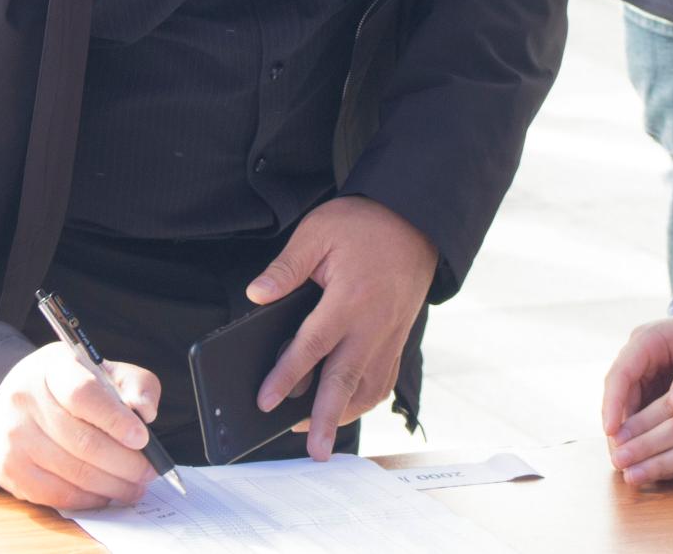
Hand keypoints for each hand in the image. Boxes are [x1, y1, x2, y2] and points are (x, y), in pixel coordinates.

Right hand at [0, 342, 163, 509]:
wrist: (15, 399)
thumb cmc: (71, 386)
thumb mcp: (105, 371)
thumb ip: (135, 385)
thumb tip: (146, 413)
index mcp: (53, 368)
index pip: (84, 395)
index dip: (115, 420)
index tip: (142, 438)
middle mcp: (25, 400)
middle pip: (83, 442)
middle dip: (125, 463)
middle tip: (149, 472)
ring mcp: (14, 437)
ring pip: (73, 473)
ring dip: (113, 486)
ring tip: (135, 487)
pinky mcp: (9, 469)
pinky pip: (56, 495)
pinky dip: (88, 499)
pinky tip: (106, 494)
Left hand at [248, 195, 437, 460]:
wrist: (416, 221)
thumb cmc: (364, 225)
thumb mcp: (318, 231)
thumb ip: (287, 267)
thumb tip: (256, 295)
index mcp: (350, 297)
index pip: (313, 344)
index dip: (287, 375)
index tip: (265, 401)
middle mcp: (373, 323)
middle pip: (346, 379)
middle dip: (326, 418)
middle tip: (313, 451)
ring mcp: (390, 335)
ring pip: (369, 387)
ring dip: (345, 414)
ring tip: (320, 434)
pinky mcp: (398, 338)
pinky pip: (383, 379)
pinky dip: (364, 399)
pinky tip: (344, 407)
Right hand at [602, 312, 672, 484]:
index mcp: (648, 340)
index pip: (621, 373)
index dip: (613, 403)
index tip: (612, 431)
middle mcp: (640, 355)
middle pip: (617, 393)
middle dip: (616, 425)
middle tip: (618, 458)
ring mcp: (645, 372)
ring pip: (627, 406)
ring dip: (626, 433)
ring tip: (627, 464)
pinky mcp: (654, 387)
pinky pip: (642, 412)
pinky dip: (641, 433)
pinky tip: (645, 456)